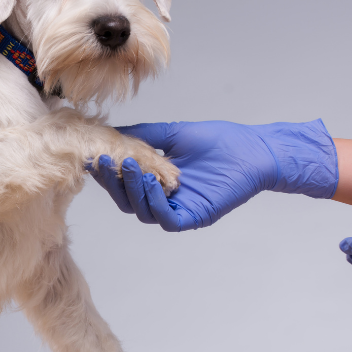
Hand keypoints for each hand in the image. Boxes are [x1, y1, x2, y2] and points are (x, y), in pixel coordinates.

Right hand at [87, 120, 337, 230]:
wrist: (255, 150)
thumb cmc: (221, 142)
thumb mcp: (173, 135)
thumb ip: (143, 137)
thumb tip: (111, 132)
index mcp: (158, 181)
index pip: (124, 182)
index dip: (108, 172)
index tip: (95, 155)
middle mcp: (165, 199)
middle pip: (127, 200)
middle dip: (113, 182)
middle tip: (105, 160)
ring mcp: (178, 210)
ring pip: (142, 211)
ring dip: (132, 189)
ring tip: (129, 164)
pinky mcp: (194, 217)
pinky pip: (166, 218)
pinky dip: (154, 202)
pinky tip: (151, 182)